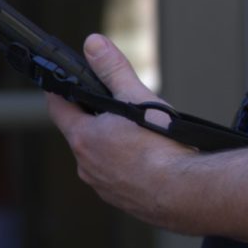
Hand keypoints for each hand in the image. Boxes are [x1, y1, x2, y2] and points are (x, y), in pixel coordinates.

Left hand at [43, 34, 190, 230]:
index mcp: (84, 139)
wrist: (190, 193)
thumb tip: (93, 45)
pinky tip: (152, 162)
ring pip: (101, 159)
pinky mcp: (124, 202)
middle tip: (119, 109)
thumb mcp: (136, 97)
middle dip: (96, 120)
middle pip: (81, 134)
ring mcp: (104, 187)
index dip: (60, 92)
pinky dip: (129, 169)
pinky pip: (119, 179)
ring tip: (142, 137)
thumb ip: (112, 69)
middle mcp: (87, 166)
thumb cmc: (163, 149)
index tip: (62, 84)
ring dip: (114, 147)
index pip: (58, 109)